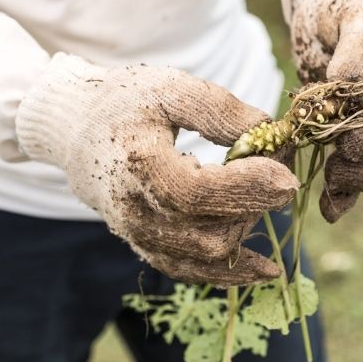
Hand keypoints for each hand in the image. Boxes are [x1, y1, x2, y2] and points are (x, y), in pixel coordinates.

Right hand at [15, 54, 298, 286]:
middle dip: (255, 206)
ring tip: (263, 196)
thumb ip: (219, 109)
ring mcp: (138, 235)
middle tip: (278, 173)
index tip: (286, 175)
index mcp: (139, 166)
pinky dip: (230, 273)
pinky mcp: (145, 245)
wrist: (76, 130)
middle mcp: (135, 211)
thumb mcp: (170, 87)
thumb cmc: (125, 102)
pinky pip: (191, 272)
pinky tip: (266, 269)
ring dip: (248, 230)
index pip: (199, 194)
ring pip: (206, 256)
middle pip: (210, 232)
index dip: (248, 188)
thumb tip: (269, 134)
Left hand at [283, 0, 362, 221]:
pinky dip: (337, 196)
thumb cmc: (353, 5)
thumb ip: (362, 45)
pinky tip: (330, 209)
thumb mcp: (360, 15)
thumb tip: (349, 82)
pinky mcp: (341, 142)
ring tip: (331, 174)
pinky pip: (344, 178)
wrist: (326, 15)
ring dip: (350, 176)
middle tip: (345, 142)